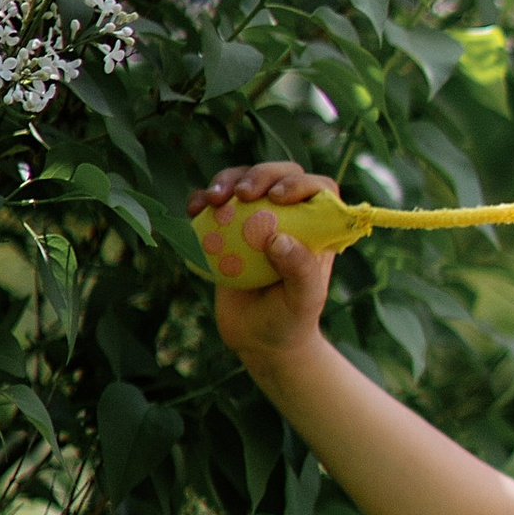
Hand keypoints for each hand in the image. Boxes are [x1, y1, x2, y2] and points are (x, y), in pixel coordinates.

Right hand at [189, 159, 337, 370]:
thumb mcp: (302, 302)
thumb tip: (277, 238)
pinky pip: (214, 202)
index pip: (320, 189)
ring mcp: (256, 219)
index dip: (301, 183)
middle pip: (279, 174)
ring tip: (211, 200)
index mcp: (318, 228)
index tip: (278, 196)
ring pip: (244, 180)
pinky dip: (201, 199)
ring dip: (226, 180)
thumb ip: (300, 271)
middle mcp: (290, 216)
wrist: (258, 340)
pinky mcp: (227, 227)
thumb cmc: (290, 320)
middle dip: (259, 175)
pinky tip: (193, 210)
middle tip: (241, 194)